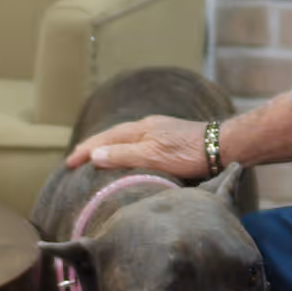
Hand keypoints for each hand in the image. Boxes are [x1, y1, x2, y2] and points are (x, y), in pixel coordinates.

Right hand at [64, 115, 208, 178]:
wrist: (223, 147)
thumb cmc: (188, 153)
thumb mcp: (152, 156)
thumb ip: (123, 155)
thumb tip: (94, 155)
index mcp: (140, 130)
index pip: (105, 140)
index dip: (86, 151)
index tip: (68, 163)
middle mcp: (148, 127)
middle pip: (114, 136)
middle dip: (94, 147)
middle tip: (76, 160)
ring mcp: (161, 133)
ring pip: (127, 140)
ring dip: (109, 149)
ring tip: (97, 160)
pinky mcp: (172, 142)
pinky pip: (139, 145)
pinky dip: (126, 152)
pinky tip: (130, 159)